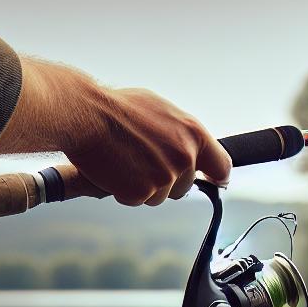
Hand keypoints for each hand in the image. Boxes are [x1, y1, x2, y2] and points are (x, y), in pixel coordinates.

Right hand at [0, 58, 231, 206]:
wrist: (86, 115)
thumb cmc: (119, 107)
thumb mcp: (161, 110)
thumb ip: (182, 132)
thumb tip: (193, 147)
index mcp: (194, 134)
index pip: (221, 166)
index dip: (216, 175)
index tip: (214, 180)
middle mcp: (185, 158)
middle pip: (184, 186)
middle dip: (166, 179)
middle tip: (141, 159)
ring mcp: (164, 178)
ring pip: (160, 196)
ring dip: (144, 186)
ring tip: (124, 160)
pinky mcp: (142, 193)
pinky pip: (137, 200)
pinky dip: (124, 190)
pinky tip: (114, 169)